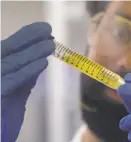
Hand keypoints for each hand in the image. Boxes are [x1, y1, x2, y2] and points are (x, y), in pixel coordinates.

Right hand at [1, 22, 54, 141]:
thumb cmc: (3, 116)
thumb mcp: (16, 94)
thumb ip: (25, 78)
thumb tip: (40, 60)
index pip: (9, 50)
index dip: (25, 38)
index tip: (43, 31)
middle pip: (7, 51)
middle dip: (27, 39)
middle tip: (47, 30)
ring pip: (10, 63)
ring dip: (31, 52)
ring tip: (50, 44)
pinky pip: (10, 81)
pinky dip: (27, 71)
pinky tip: (42, 62)